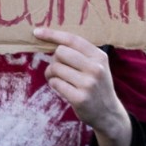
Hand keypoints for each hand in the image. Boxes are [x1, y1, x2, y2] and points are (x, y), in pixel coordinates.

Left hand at [31, 28, 130, 145]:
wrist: (108, 113)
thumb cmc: (97, 85)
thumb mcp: (96, 65)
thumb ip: (80, 53)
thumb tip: (51, 40)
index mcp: (99, 56)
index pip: (72, 39)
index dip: (52, 34)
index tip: (37, 32)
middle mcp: (96, 68)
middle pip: (60, 52)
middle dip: (55, 59)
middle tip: (58, 68)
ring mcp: (88, 84)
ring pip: (55, 68)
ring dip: (51, 73)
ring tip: (59, 79)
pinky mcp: (80, 98)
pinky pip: (55, 83)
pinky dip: (54, 84)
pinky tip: (62, 88)